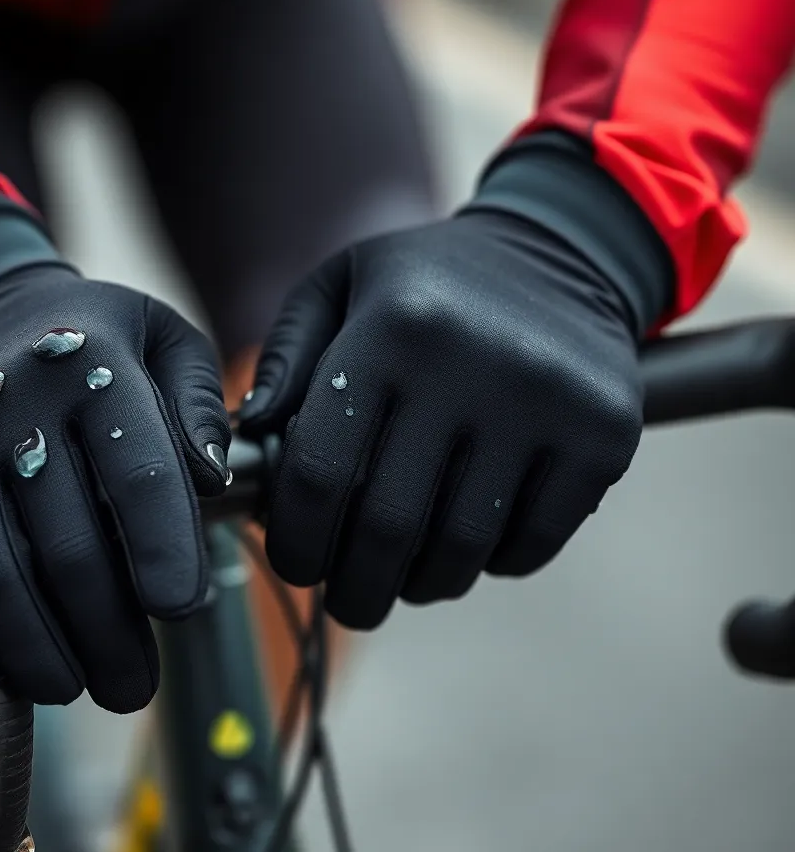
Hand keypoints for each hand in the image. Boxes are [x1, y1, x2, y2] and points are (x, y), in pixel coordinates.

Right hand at [0, 266, 230, 710]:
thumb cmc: (93, 346)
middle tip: (135, 688)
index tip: (182, 609)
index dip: (166, 552)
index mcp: (92, 370)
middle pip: (69, 548)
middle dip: (110, 636)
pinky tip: (12, 673)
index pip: (140, 476)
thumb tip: (213, 480)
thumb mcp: (166, 342)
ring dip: (42, 653)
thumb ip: (200, 406)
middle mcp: (8, 408)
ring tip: (79, 690)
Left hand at [240, 210, 644, 629]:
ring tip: (404, 581)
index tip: (296, 564)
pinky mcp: (604, 436)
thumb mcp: (342, 284)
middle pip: (389, 529)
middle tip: (347, 602)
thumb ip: (287, 356)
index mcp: (392, 328)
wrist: (564, 250)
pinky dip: (490, 566)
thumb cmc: (429, 283)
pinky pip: (529, 545)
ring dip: (421, 587)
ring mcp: (547, 403)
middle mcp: (471, 364)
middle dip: (354, 590)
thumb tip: (249, 444)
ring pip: (461, 550)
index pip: (320, 472)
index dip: (295, 540)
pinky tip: (471, 547)